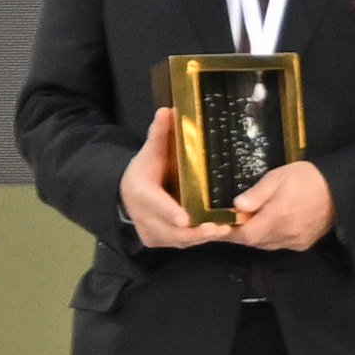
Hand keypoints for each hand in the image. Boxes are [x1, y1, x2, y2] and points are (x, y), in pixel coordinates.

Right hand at [121, 113, 214, 250]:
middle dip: (194, 231)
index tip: (184, 218)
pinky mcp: (157, 241)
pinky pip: (180, 244)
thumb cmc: (147, 169)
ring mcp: (150, 232)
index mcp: (140, 190)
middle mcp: (142, 215)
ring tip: (224, 231)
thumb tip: (167, 110)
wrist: (130, 193)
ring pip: (177, 240)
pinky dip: (197, 241)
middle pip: (168, 229)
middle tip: (219, 228)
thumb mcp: (151, 150)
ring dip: (199, 238)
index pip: (154, 203)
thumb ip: (160, 133)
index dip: (168, 211)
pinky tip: (217, 234)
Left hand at [228, 158, 335, 251]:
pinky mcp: (303, 244)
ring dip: (253, 236)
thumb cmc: (308, 179)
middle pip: (252, 242)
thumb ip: (257, 193)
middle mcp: (285, 234)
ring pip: (264, 245)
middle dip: (238, 233)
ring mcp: (295, 242)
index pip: (244, 234)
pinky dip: (268, 238)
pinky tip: (267, 226)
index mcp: (277, 217)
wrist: (341, 189)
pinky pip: (278, 244)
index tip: (213, 228)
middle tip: (225, 224)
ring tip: (246, 223)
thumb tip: (237, 206)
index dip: (227, 233)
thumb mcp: (278, 177)